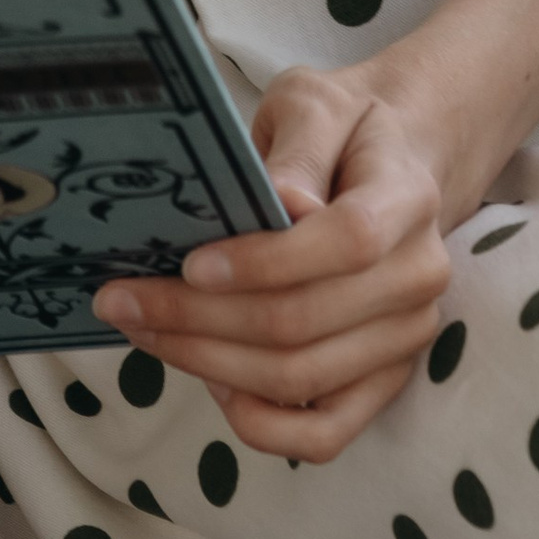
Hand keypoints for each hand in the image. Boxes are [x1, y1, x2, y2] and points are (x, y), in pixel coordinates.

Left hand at [90, 67, 452, 462]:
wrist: (390, 162)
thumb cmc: (340, 129)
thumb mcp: (316, 104)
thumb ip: (300, 148)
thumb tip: (284, 201)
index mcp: (407, 197)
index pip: (348, 241)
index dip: (265, 261)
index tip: (190, 263)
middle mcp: (417, 278)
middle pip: (304, 322)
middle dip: (199, 318)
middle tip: (121, 299)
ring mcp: (405, 338)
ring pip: (300, 378)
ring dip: (208, 363)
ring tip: (143, 330)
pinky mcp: (384, 381)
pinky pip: (324, 434)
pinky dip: (259, 422)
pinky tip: (210, 380)